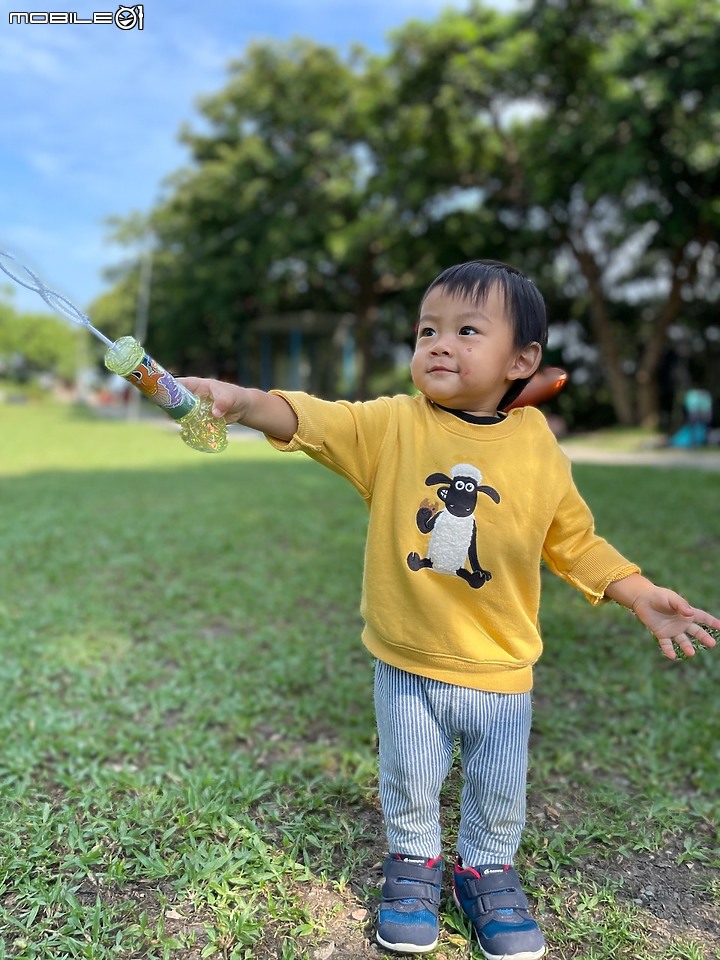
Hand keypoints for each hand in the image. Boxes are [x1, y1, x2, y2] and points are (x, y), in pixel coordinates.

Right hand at [177, 377, 297, 439]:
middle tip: (165, 413)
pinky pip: (188, 421)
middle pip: (175, 399)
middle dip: (168, 405)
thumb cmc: (235, 396)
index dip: (166, 387)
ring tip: (171, 421)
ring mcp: (194, 407)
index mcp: (197, 385)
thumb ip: (222, 403)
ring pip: (180, 411)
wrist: (242, 408)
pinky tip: (182, 429)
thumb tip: (215, 413)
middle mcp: (193, 395)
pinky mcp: (198, 418)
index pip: (178, 384)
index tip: (159, 395)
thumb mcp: (230, 398)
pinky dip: (184, 425)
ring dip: (175, 416)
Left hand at [631, 587, 719, 659]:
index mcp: (686, 613)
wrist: (642, 599)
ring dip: (687, 647)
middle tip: (712, 644)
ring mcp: (672, 629)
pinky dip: (669, 650)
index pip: (703, 617)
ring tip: (691, 653)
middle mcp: (681, 623)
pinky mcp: (661, 634)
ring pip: (683, 641)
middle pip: (696, 632)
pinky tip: (672, 656)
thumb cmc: (658, 596)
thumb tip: (690, 614)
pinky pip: (666, 644)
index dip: (712, 622)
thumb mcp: (671, 598)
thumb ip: (681, 605)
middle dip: (704, 638)